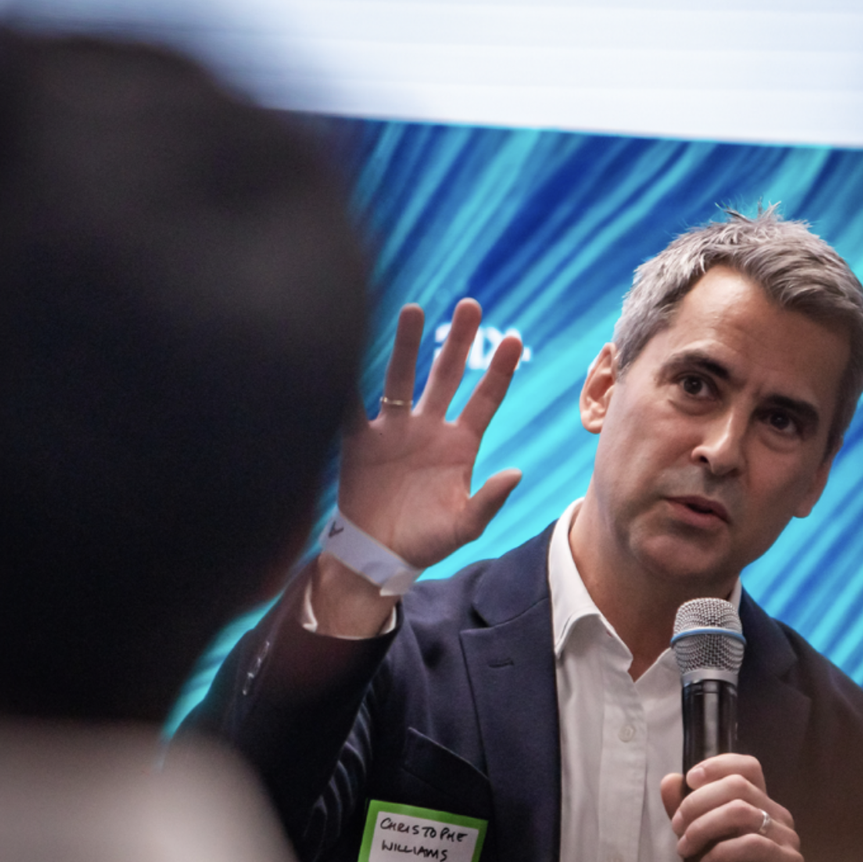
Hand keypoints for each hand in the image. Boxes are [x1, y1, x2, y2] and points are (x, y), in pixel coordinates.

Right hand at [310, 300, 524, 633]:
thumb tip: (516, 474)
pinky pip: (352, 406)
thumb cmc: (425, 542)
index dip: (498, 370)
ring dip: (406, 346)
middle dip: (456, 341)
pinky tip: (346, 351)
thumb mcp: (464, 526)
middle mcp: (427, 429)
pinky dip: (347, 382)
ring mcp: (393, 431)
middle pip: (445, 375)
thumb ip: (489, 501)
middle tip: (469, 305)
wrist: (377, 556)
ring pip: (400, 378)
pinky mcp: (360, 441)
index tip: (512, 338)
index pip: (485, 399)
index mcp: (459, 445)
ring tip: (413, 310)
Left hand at [662, 754, 807, 861]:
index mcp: (761, 804)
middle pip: (738, 786)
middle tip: (676, 827)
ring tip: (684, 849)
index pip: (748, 766)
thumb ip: (687, 811)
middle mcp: (779, 815)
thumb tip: (669, 780)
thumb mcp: (703, 840)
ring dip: (703, 827)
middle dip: (698, 802)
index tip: (689, 779)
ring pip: (741, 812)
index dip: (718, 765)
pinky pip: (752, 844)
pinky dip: (721, 851)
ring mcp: (787, 838)